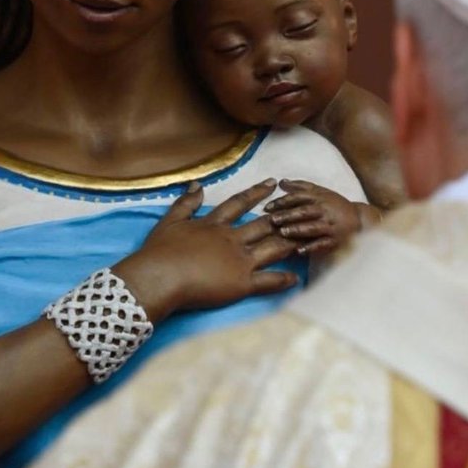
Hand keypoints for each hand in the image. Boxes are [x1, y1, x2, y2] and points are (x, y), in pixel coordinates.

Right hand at [119, 179, 298, 320]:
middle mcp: (232, 239)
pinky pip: (268, 280)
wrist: (159, 277)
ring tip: (307, 240)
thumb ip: (186, 203)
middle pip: (264, 225)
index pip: (240, 203)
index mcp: (215, 224)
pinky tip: (296, 278)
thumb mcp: (170, 221)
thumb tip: (197, 184)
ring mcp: (240, 261)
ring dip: (290, 244)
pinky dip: (283, 279)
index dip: (257, 192)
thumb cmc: (160, 251)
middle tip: (302, 210)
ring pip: (272, 249)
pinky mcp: (242, 283)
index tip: (272, 183)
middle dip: (285, 216)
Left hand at [265, 179, 362, 256]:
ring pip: (313, 227)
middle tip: (272, 219)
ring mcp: (330, 226)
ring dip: (298, 230)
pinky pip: (322, 244)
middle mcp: (324, 211)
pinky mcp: (335, 240)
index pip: (299, 197)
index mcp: (319, 198)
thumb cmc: (335, 205)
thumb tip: (281, 181)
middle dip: (288, 215)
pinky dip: (311, 248)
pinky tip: (299, 251)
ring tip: (283, 232)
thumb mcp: (320, 192)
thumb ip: (301, 187)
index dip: (283, 201)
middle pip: (304, 212)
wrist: (359, 219)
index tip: (267, 207)